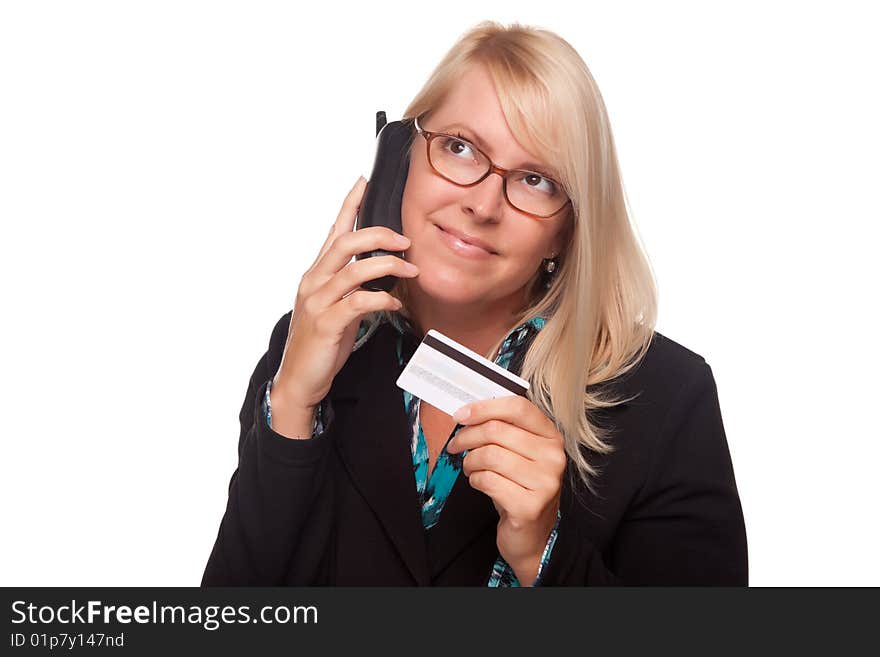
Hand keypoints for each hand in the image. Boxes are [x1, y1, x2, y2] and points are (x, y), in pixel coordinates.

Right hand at [271, 176, 419, 425]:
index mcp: (316, 273)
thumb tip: (382, 271)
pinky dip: (382, 300)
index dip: (350, 204)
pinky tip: (396, 305)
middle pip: (346, 243)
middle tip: (405, 240)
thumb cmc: (320, 342)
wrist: (299, 379)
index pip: (334, 230)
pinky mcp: (327, 323)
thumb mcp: (335, 306)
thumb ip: (351, 285)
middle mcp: (314, 281)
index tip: (364, 181)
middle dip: (379, 235)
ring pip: (355, 270)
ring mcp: (318, 302)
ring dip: (389, 267)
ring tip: (411, 271)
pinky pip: (360, 303)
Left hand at [447, 395, 565, 584]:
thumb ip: (503, 429)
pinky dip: (475, 480)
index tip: (461, 414)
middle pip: (497, 430)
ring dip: (470, 461)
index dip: (484, 407)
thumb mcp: (519, 454)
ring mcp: (544, 482)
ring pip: (489, 455)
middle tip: (456, 444)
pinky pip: (487, 480)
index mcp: (552, 437)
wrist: (533, 535)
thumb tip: (469, 411)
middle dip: (467, 436)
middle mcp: (553, 457)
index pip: (518, 407)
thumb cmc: (520, 488)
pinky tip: (479, 483)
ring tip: (470, 468)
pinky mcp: (529, 506)